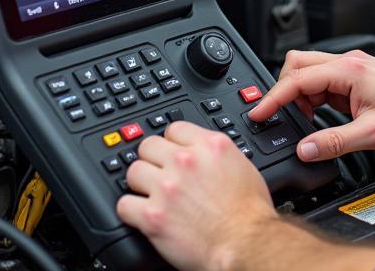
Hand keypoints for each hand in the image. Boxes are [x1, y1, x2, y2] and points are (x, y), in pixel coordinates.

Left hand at [117, 120, 276, 270]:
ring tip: (149, 193)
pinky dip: (130, 210)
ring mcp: (166, 187)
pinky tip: (140, 214)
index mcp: (208, 145)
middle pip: (149, 145)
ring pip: (133, 171)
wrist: (246, 245)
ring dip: (140, 183)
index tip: (170, 152)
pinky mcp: (153, 216)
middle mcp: (185, 161)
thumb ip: (218, 154)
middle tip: (158, 173)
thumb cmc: (249, 214)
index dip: (171, 142)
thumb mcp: (243, 166)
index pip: (174, 128)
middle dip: (152, 160)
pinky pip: (125, 204)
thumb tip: (206, 153)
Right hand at [249, 49, 374, 161]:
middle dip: (284, 91)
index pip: (297, 79)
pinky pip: (325, 83)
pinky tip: (321, 119)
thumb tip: (305, 149)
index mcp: (348, 70)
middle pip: (298, 65)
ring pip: (310, 73)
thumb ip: (333, 142)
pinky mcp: (358, 77)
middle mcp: (348, 62)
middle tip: (280, 118)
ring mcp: (353, 68)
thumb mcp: (372, 135)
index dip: (274, 98)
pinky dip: (315, 99)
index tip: (259, 113)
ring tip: (305, 125)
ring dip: (301, 97)